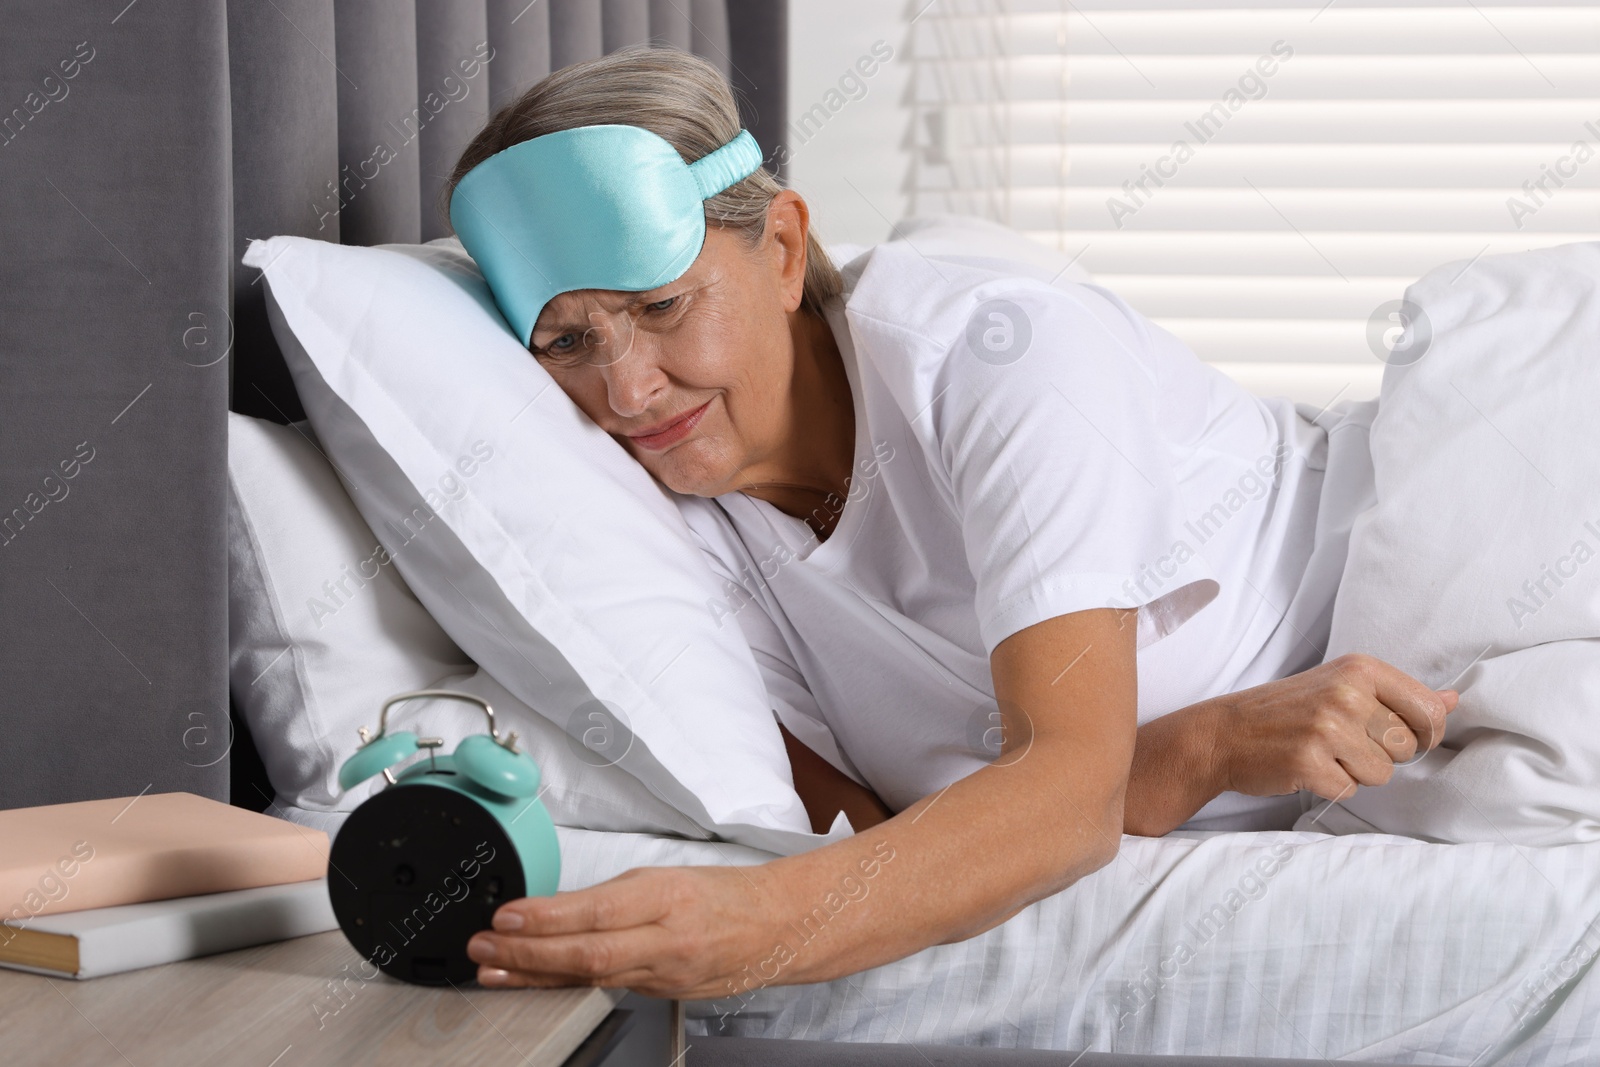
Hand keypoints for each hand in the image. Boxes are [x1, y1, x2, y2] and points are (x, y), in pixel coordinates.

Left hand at [466, 864, 783, 997]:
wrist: (776, 929)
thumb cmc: (724, 895)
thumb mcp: (667, 877)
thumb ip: (613, 896)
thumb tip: (552, 909)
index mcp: (669, 897)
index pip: (599, 911)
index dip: (547, 919)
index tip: (506, 916)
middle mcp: (667, 941)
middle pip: (588, 954)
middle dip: (527, 954)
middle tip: (483, 948)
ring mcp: (664, 975)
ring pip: (589, 978)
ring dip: (534, 976)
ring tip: (492, 970)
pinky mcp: (661, 995)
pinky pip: (604, 988)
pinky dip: (563, 985)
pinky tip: (533, 983)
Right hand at [1205, 652, 1457, 800]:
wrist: (1225, 732)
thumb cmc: (1288, 710)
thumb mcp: (1343, 686)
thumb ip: (1398, 695)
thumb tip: (1453, 700)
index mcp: (1360, 669)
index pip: (1429, 710)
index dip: (1425, 734)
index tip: (1400, 736)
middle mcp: (1346, 694)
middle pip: (1406, 747)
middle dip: (1381, 754)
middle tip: (1343, 742)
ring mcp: (1326, 728)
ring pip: (1382, 774)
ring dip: (1356, 773)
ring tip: (1323, 753)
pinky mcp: (1309, 762)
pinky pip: (1350, 790)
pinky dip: (1331, 786)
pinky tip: (1307, 768)